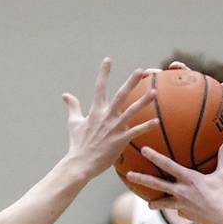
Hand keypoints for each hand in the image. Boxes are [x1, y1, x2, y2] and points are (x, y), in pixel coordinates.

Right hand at [62, 59, 159, 179]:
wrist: (80, 164)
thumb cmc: (78, 144)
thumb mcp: (74, 123)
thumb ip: (73, 107)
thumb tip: (65, 95)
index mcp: (95, 111)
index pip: (100, 88)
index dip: (104, 73)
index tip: (108, 60)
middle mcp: (106, 117)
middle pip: (120, 95)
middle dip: (130, 82)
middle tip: (140, 70)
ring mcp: (113, 128)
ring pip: (131, 111)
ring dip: (143, 101)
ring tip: (154, 91)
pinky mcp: (119, 140)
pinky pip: (135, 131)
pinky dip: (146, 126)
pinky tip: (156, 121)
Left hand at [127, 140, 222, 223]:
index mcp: (188, 178)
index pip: (168, 164)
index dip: (155, 156)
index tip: (143, 150)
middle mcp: (180, 191)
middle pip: (156, 184)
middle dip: (141, 178)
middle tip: (129, 175)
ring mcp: (180, 204)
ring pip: (162, 202)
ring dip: (154, 203)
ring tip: (149, 205)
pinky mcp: (184, 214)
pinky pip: (178, 211)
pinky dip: (180, 211)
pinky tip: (182, 213)